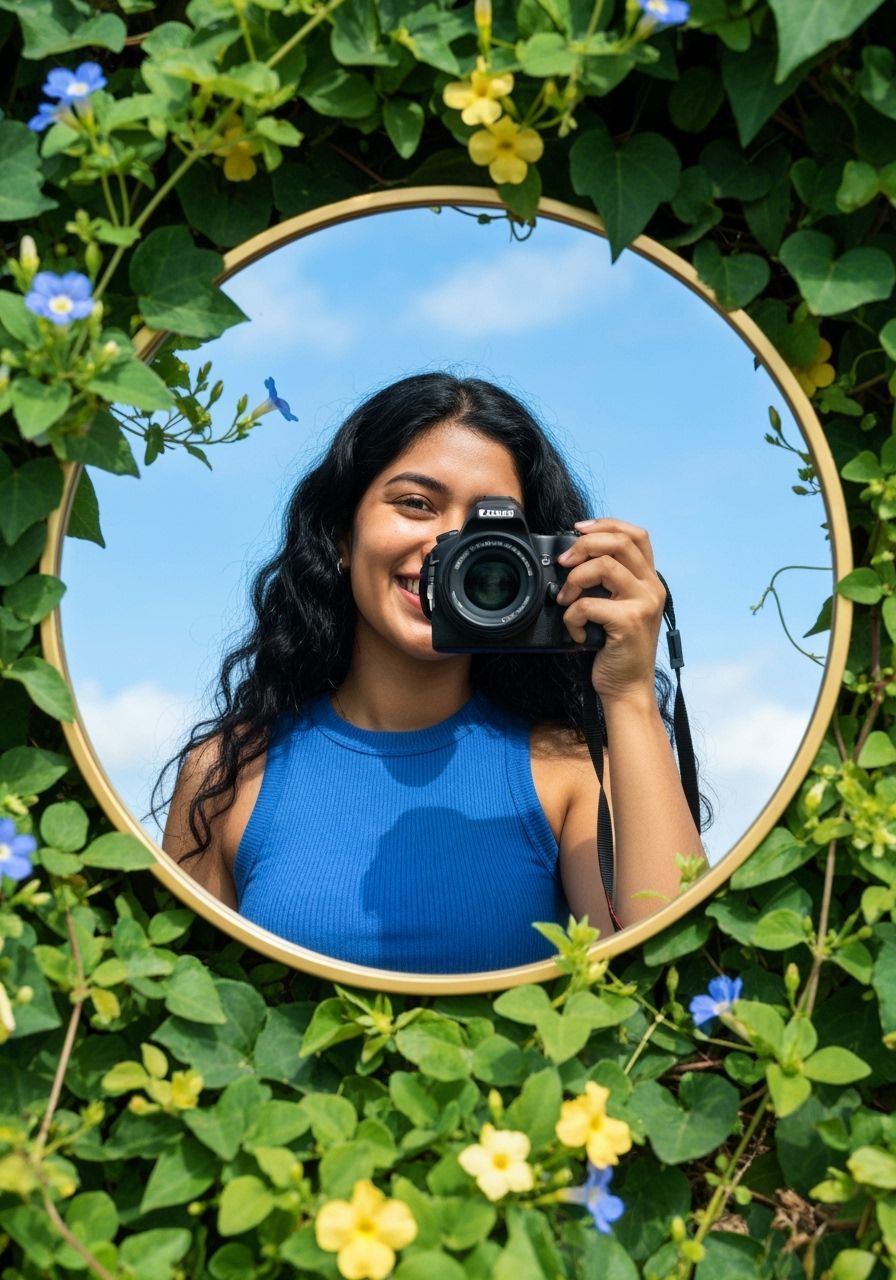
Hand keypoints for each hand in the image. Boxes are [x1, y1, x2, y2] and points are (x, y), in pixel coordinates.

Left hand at [554, 517, 666, 704]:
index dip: (606, 524)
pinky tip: (577, 632)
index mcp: (649, 581)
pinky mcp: (629, 622)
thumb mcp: (618, 609)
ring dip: (574, 580)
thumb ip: (608, 584)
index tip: (578, 529)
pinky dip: (573, 617)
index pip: (635, 535)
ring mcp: (643, 604)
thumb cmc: (617, 650)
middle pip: (619, 542)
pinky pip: (588, 604)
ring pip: (603, 566)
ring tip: (566, 600)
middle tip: (564, 563)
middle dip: (583, 545)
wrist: (627, 688)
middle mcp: (652, 588)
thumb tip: (572, 558)